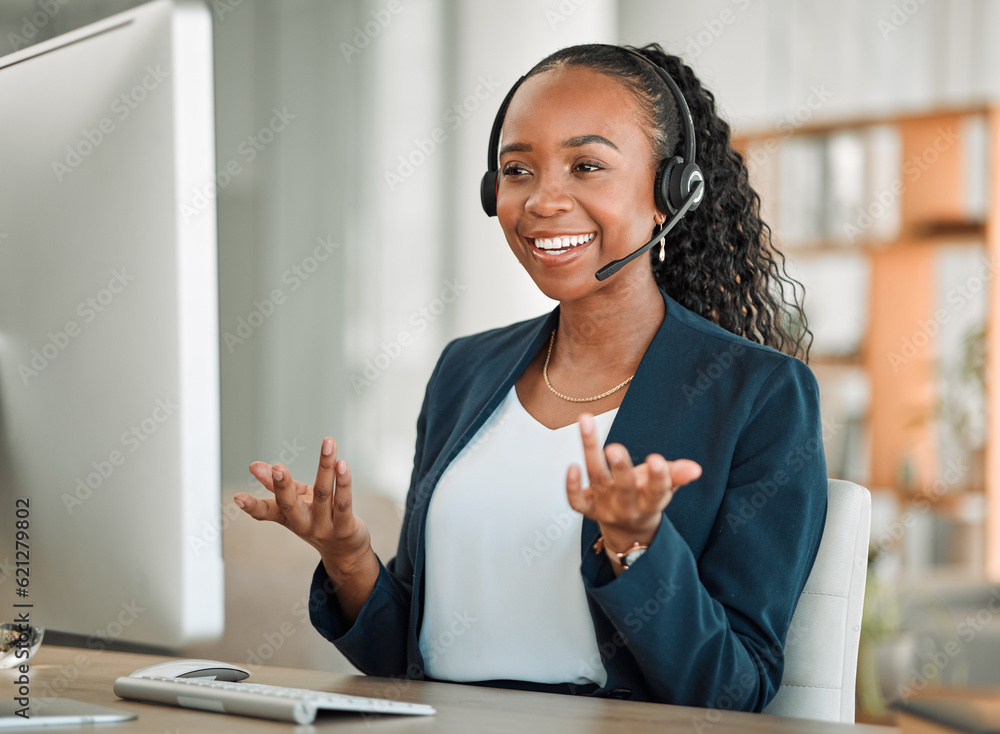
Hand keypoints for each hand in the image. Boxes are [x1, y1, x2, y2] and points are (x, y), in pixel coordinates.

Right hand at [235, 437, 371, 574]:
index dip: (251, 506)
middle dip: (282, 486)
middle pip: (290, 504)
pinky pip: (343, 502)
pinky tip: (342, 464)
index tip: (237, 498)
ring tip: (328, 444)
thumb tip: (254, 466)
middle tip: (277, 467)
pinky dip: (343, 482)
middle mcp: (303, 523)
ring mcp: (324, 526)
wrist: (344, 552)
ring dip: (325, 467)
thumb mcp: (295, 502)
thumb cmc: (316, 519)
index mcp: (288, 517)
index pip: (266, 512)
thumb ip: (277, 484)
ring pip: (323, 494)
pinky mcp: (345, 527)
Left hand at [566, 413, 701, 553]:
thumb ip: (677, 475)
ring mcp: (604, 506)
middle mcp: (626, 506)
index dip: (658, 478)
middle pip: (623, 488)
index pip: (656, 492)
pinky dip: (571, 486)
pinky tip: (570, 465)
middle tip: (615, 448)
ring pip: (597, 479)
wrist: (628, 529)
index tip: (657, 459)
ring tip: (587, 421)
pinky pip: (576, 501)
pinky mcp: (586, 508)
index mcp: (649, 502)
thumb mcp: (664, 488)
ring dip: (591, 452)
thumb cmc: (646, 497)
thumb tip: (696, 468)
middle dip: (620, 469)